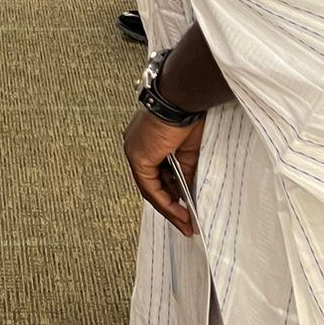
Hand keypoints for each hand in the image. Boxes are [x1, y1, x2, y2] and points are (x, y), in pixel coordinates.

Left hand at [124, 111, 204, 234]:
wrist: (182, 100)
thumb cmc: (188, 115)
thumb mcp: (188, 151)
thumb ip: (185, 173)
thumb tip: (188, 195)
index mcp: (147, 142)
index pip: (158, 174)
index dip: (172, 194)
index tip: (186, 209)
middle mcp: (136, 147)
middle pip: (154, 184)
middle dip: (172, 206)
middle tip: (187, 223)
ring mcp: (134, 152)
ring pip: (151, 189)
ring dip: (170, 209)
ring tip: (186, 224)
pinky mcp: (138, 157)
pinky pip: (151, 188)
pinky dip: (166, 203)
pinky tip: (180, 213)